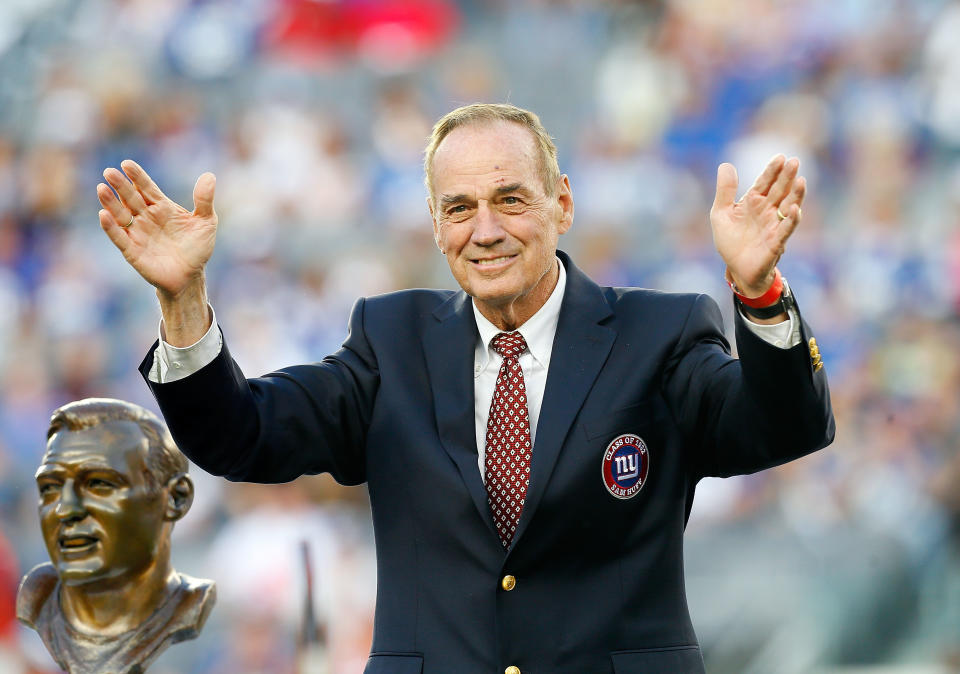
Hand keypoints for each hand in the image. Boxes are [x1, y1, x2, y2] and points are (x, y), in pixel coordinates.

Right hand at [97, 160, 216, 298]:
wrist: (191, 276)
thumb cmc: (197, 247)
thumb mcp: (206, 222)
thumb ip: (204, 200)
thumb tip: (209, 175)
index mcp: (162, 207)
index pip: (146, 188)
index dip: (137, 176)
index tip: (127, 164)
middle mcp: (146, 217)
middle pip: (130, 198)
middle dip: (120, 185)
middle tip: (109, 172)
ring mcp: (137, 233)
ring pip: (120, 214)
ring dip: (110, 202)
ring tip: (102, 188)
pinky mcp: (132, 251)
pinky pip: (119, 237)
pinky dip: (110, 227)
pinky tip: (104, 215)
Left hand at [710, 155, 804, 296]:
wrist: (736, 268)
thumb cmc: (730, 241)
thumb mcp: (721, 213)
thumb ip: (725, 191)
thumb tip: (725, 164)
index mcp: (753, 202)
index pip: (764, 182)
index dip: (772, 171)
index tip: (780, 157)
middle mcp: (767, 211)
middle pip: (779, 190)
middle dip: (787, 177)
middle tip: (794, 161)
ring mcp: (773, 225)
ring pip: (788, 206)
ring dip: (795, 195)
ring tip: (801, 180)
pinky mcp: (776, 242)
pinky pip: (785, 230)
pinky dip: (791, 220)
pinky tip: (795, 210)